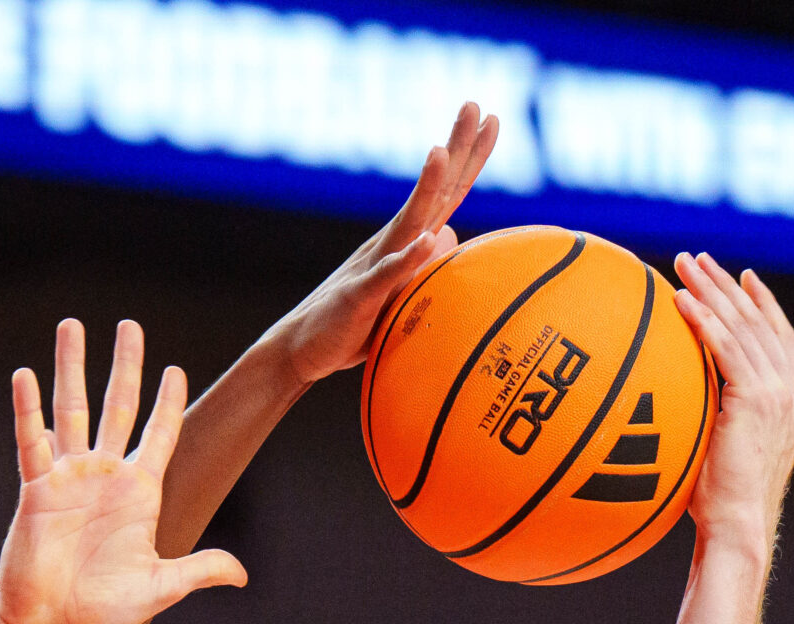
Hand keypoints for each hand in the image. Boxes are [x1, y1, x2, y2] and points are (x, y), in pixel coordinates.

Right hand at [0, 320, 246, 623]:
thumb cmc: (102, 613)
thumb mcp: (158, 588)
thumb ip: (197, 571)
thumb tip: (241, 575)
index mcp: (138, 495)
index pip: (159, 435)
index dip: (168, 403)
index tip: (175, 370)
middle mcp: (104, 477)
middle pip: (118, 406)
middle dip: (125, 365)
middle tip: (130, 324)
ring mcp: (68, 479)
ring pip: (72, 410)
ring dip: (72, 368)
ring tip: (72, 326)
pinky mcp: (35, 490)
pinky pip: (31, 441)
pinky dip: (27, 410)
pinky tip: (25, 376)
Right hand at [271, 103, 500, 385]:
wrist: (303, 347)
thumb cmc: (356, 321)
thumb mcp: (399, 291)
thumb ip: (424, 261)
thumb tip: (448, 234)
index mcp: (406, 240)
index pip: (447, 192)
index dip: (468, 156)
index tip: (491, 119)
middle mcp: (393, 242)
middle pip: (433, 192)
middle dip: (454, 148)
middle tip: (473, 105)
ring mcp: (375, 265)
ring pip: (408, 221)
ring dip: (427, 187)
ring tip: (442, 152)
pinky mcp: (360, 297)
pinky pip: (386, 275)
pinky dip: (406, 258)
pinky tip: (425, 239)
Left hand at [674, 252, 793, 553]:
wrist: (737, 525)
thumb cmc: (719, 503)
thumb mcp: (721, 449)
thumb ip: (714, 418)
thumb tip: (675, 405)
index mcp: (792, 400)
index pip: (779, 338)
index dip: (761, 303)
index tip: (742, 275)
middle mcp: (791, 390)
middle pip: (758, 321)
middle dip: (726, 285)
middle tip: (697, 258)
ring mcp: (778, 393)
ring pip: (741, 327)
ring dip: (710, 291)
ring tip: (681, 265)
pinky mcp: (756, 399)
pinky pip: (724, 348)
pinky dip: (702, 320)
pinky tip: (679, 300)